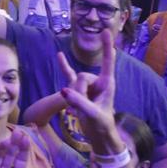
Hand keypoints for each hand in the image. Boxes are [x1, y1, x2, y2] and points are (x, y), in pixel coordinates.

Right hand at [58, 30, 118, 144]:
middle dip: (78, 90)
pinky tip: (59, 55)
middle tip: (82, 108)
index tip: (105, 32)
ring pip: (74, 81)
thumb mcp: (93, 115)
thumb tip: (64, 91)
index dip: (107, 47)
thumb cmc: (101, 125)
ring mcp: (87, 85)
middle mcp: (98, 81)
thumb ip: (80, 102)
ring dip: (73, 96)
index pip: (107, 62)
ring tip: (77, 111)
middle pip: (82, 76)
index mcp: (107, 84)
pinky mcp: (78, 90)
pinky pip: (68, 76)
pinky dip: (64, 66)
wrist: (98, 136)